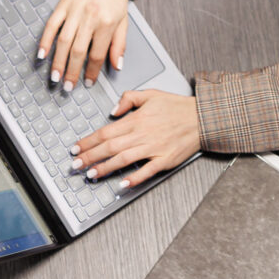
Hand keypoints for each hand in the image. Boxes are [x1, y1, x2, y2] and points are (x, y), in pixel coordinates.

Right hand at [37, 0, 128, 90]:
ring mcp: (74, 11)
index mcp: (106, 23)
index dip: (92, 71)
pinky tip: (41, 54)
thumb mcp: (124, 20)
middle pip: (78, 51)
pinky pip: (51, 25)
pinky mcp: (63, 4)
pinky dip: (45, 40)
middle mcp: (90, 18)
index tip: (87, 82)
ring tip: (55, 77)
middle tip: (68, 87)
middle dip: (72, 72)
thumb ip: (119, 45)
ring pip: (63, 41)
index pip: (97, 54)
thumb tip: (116, 65)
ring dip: (58, 62)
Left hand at [72, 91, 198, 188]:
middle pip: (109, 147)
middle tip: (75, 165)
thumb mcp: (151, 93)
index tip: (76, 148)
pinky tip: (122, 184)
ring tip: (91, 174)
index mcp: (137, 119)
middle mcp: (142, 134)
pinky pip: (146, 171)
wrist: (203, 117)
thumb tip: (112, 111)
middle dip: (89, 156)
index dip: (88, 141)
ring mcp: (153, 149)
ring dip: (105, 168)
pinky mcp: (164, 160)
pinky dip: (133, 178)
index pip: (106, 131)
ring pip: (123, 159)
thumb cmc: (178, 107)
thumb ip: (129, 98)